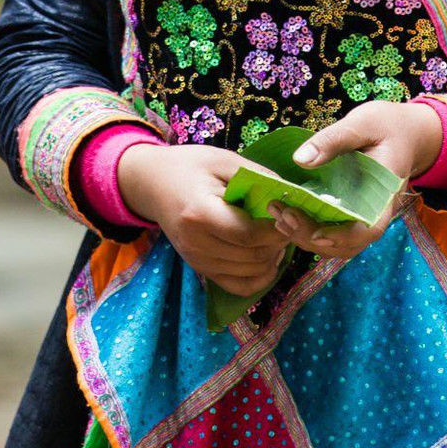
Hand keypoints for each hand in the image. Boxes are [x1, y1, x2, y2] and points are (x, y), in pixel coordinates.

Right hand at [117, 142, 288, 296]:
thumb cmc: (191, 166)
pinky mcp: (202, 270)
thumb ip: (259, 178)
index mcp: (200, 214)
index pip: (248, 235)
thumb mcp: (225, 161)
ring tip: (279, 234)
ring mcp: (198, 262)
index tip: (290, 212)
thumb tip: (292, 196)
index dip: (277, 228)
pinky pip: (239, 286)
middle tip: (289, 222)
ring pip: (250, 274)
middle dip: (279, 242)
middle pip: (252, 257)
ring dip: (273, 257)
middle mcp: (197, 245)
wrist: (154, 183)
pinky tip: (269, 255)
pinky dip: (260, 276)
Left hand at [267, 101, 442, 262]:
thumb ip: (334, 139)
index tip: (315, 232)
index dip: (343, 237)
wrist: (406, 131)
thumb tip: (301, 159)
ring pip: (338, 243)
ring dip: (307, 237)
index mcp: (385, 192)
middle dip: (312, 236)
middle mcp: (376, 211)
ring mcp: (364, 214)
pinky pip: (334, 230)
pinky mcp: (352, 211)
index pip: (370, 228)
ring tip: (278, 216)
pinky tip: (287, 215)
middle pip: (348, 242)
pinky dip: (310, 229)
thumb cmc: (388, 125)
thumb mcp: (363, 123)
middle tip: (282, 215)